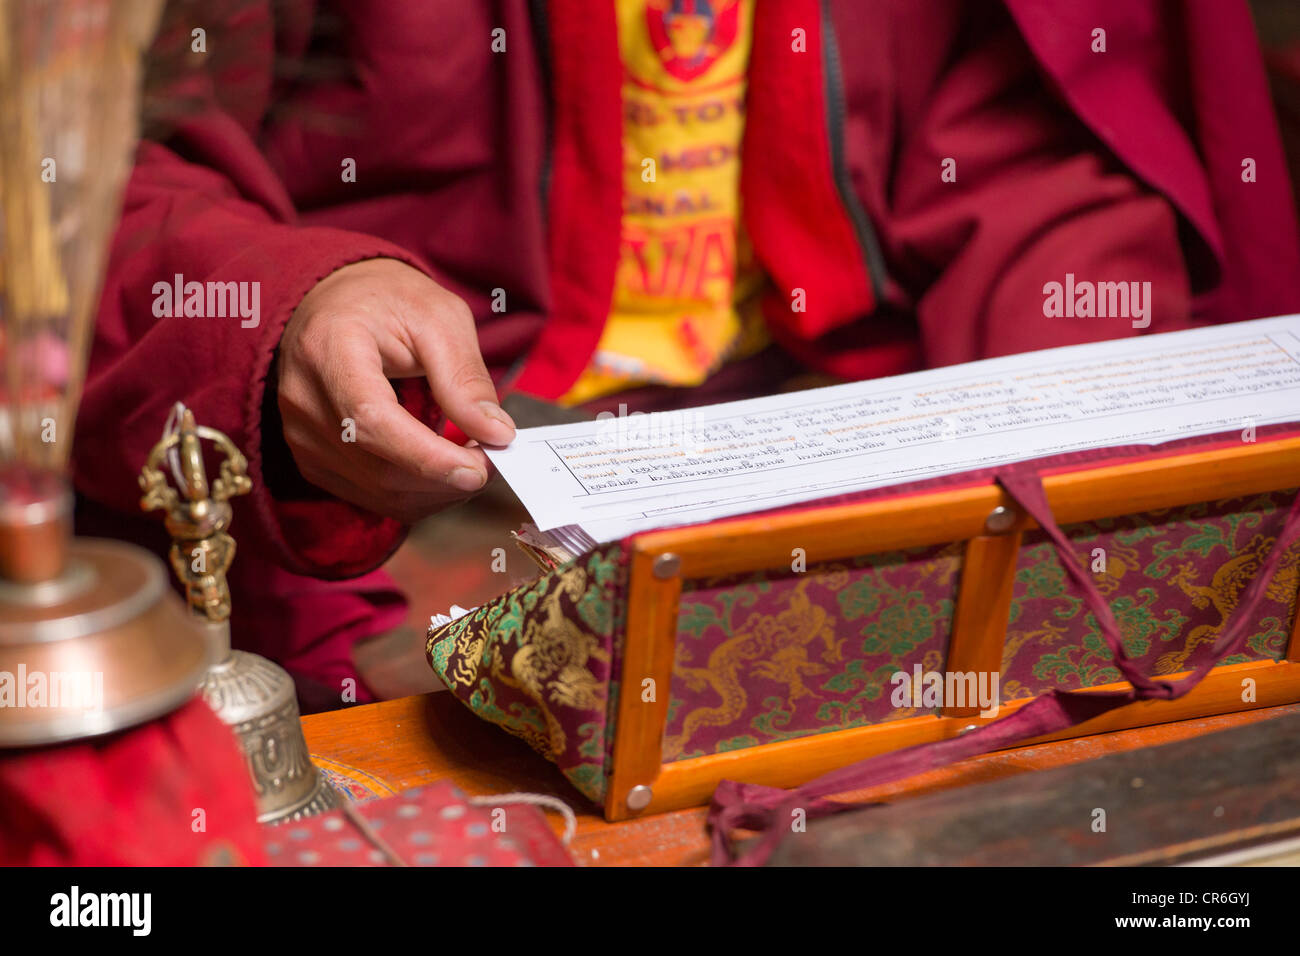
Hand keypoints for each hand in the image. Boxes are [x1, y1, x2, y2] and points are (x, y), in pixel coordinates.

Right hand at [276, 258, 514, 522]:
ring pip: (376, 492)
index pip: (372, 421)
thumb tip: (498, 434)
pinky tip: (440, 472)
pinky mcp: (311, 458)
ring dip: (434, 491)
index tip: (480, 468)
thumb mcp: (439, 318)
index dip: (427, 456)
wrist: (337, 303)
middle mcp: (303, 397)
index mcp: (329, 349)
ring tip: (470, 461)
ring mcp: (300, 433)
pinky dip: (414, 495)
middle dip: (444, 478)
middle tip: (492, 462)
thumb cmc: (388, 302)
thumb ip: (464, 377)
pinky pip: (368, 496)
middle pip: (377, 467)